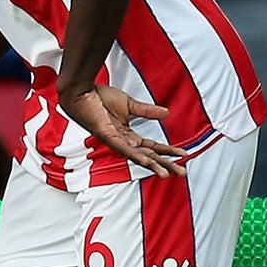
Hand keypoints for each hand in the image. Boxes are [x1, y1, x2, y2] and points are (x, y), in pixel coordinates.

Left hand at [58, 82, 187, 175]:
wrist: (82, 92)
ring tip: (167, 174)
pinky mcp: (108, 136)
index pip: (153, 147)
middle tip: (182, 173)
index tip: (184, 155)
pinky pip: (124, 149)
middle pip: (149, 157)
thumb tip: (167, 113)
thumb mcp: (129, 104)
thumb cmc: (100, 98)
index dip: (169, 151)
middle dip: (166, 165)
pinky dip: (136, 156)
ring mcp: (116, 141)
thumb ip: (148, 111)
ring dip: (154, 166)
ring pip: (139, 157)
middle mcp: (124, 142)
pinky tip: (148, 162)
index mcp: (129, 136)